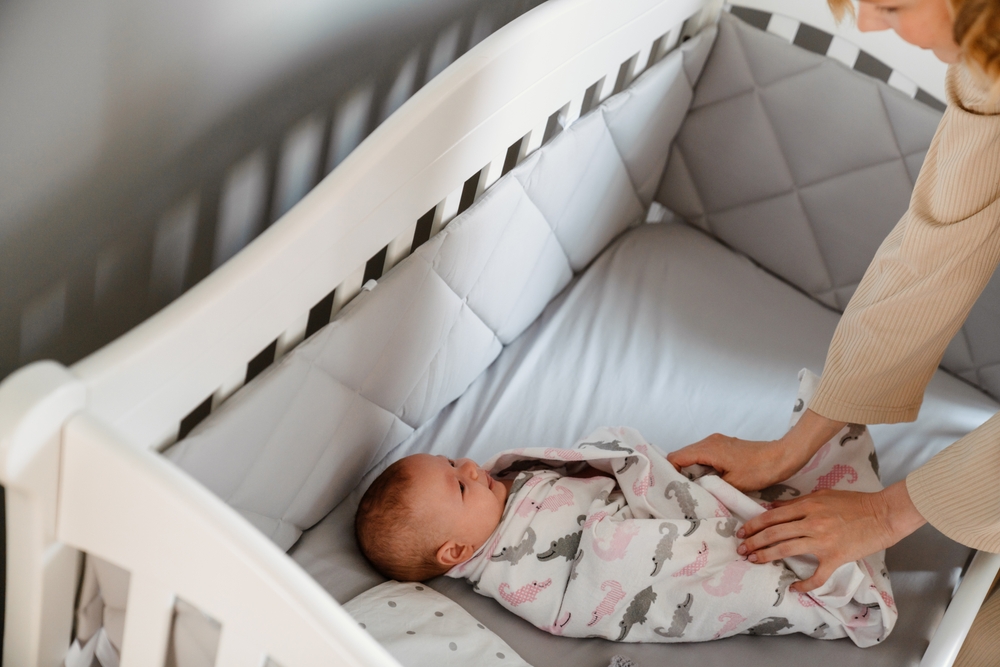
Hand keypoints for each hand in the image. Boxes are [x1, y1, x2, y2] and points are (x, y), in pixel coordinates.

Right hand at [666, 434, 804, 491]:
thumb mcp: (732, 483)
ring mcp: (717, 442)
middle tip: (682, 492)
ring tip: (696, 490)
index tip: (671, 488)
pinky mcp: (725, 446)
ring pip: (694, 456)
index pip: (676, 457)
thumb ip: (709, 485)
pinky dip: (702, 467)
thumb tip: (694, 491)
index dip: (669, 472)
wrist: (783, 457)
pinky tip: (709, 482)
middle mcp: (709, 441)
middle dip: (679, 473)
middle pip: (683, 456)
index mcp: (708, 448)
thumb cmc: (759, 470)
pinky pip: (705, 455)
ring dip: (692, 471)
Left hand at [736, 480, 925, 591]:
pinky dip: (804, 584)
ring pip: (786, 550)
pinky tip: (794, 588)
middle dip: (754, 542)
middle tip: (741, 549)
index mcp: (808, 506)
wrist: (883, 514)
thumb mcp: (823, 494)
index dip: (754, 524)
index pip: (773, 516)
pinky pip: (816, 576)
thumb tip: (773, 508)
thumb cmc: (854, 502)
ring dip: (766, 556)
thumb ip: (797, 502)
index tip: (742, 531)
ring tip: (753, 560)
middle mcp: (812, 522)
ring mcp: (823, 541)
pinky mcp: (836, 558)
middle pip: (774, 533)